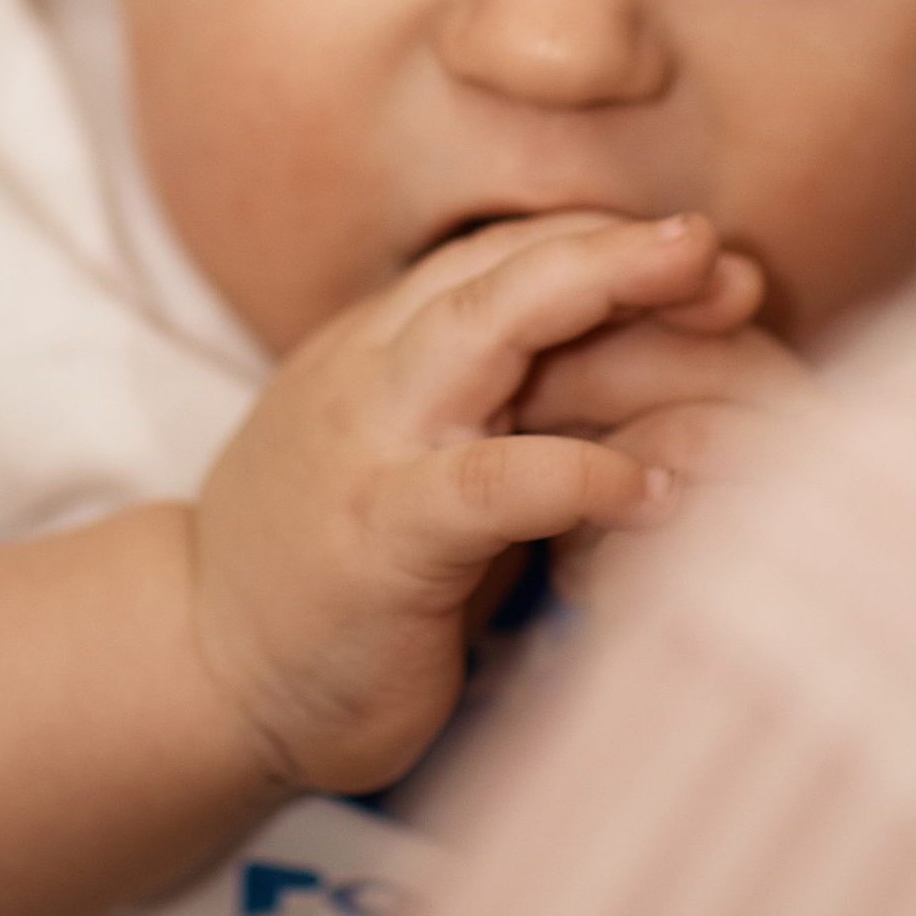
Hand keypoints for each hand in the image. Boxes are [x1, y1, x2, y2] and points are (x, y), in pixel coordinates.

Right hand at [190, 210, 761, 796]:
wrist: (200, 673)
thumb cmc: (333, 579)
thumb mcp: (416, 466)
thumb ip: (496, 415)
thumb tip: (636, 383)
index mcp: (379, 345)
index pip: (497, 256)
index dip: (599, 242)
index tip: (700, 254)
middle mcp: (371, 369)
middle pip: (499, 265)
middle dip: (613, 242)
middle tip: (713, 243)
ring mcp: (370, 443)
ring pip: (486, 326)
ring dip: (604, 294)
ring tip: (714, 304)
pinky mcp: (381, 533)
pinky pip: (492, 480)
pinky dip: (583, 472)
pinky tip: (657, 490)